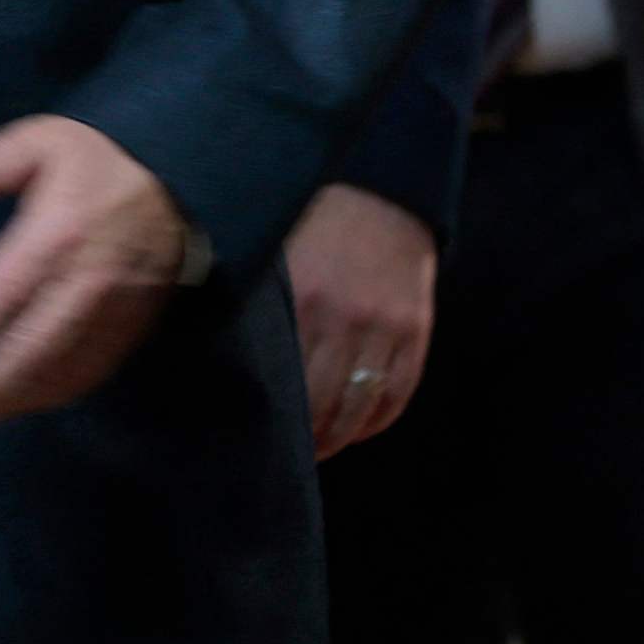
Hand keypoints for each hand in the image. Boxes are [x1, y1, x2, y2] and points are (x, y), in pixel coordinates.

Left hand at [0, 115, 197, 439]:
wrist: (180, 189)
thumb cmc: (99, 164)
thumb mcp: (47, 139)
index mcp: (57, 232)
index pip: (3, 286)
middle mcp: (84, 283)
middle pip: (27, 348)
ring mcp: (109, 315)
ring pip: (54, 373)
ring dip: (4, 404)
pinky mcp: (125, 333)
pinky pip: (82, 376)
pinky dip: (42, 398)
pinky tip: (6, 406)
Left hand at [282, 185, 436, 457]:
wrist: (376, 187)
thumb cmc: (308, 223)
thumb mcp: (274, 259)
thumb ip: (260, 309)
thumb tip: (228, 360)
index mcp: (301, 302)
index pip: (288, 385)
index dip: (276, 421)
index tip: (260, 438)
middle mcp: (345, 318)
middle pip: (322, 406)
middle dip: (306, 440)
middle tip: (288, 456)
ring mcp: (385, 326)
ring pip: (361, 408)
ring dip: (340, 438)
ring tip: (320, 450)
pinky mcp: (415, 327)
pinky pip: (398, 394)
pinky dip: (377, 421)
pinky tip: (357, 429)